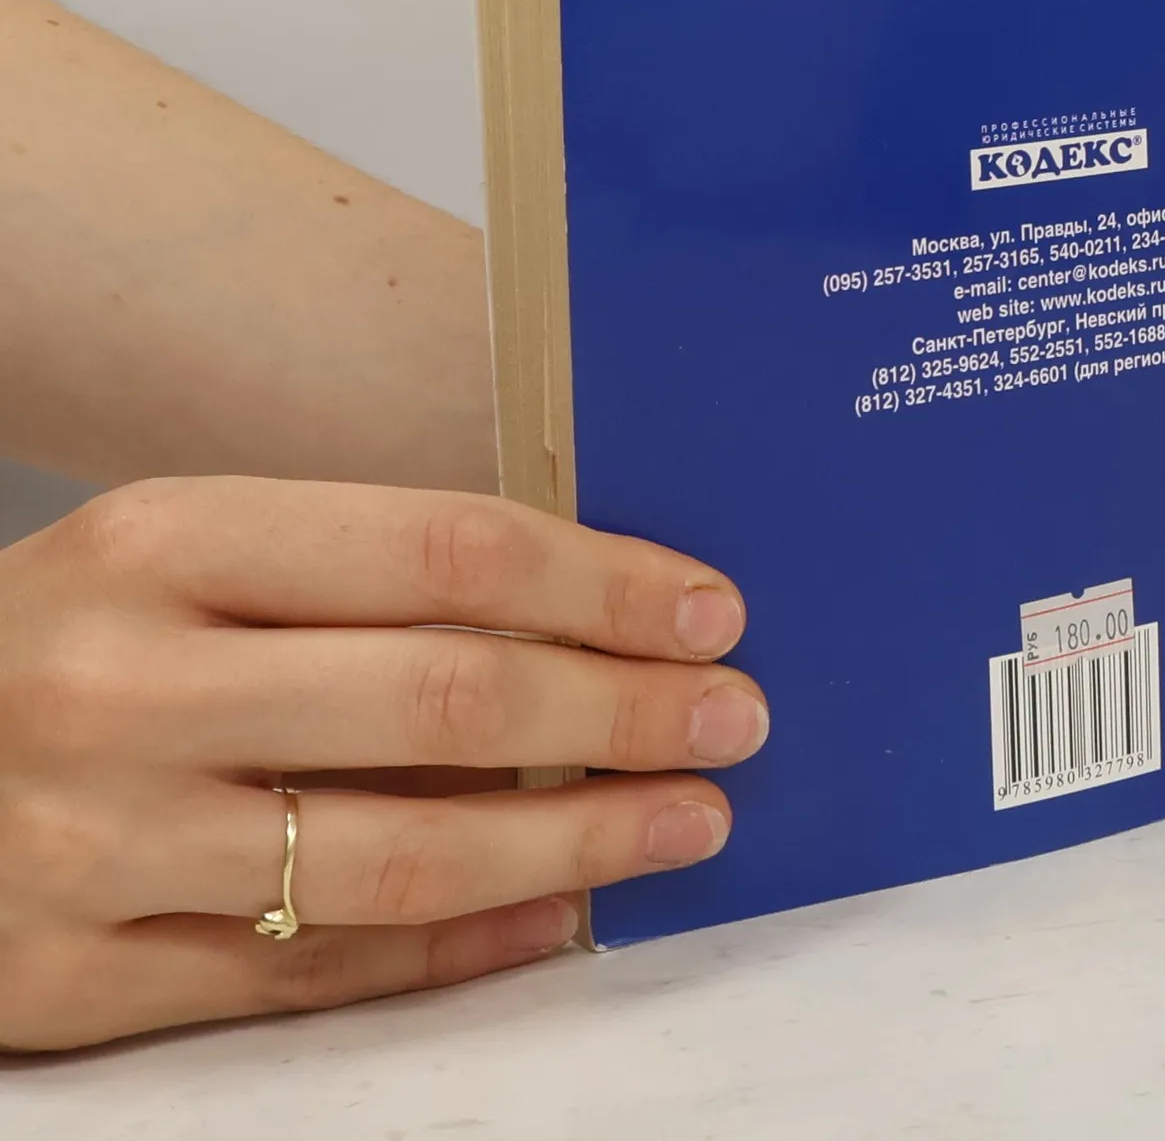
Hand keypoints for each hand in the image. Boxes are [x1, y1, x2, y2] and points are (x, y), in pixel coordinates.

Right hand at [0, 478, 766, 1050]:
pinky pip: (315, 973)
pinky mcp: (70, 981)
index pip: (443, 549)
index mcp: (163, 542)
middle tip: (735, 716)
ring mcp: (93, 845)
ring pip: (398, 853)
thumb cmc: (76, 634)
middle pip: (442, 701)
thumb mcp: (184, 555)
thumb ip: (358, 578)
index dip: (601, 584)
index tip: (711, 610)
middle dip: (621, 712)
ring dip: (577, 839)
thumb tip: (586, 614)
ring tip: (691, 818)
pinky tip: (563, 913)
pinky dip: (463, 943)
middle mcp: (124, 688)